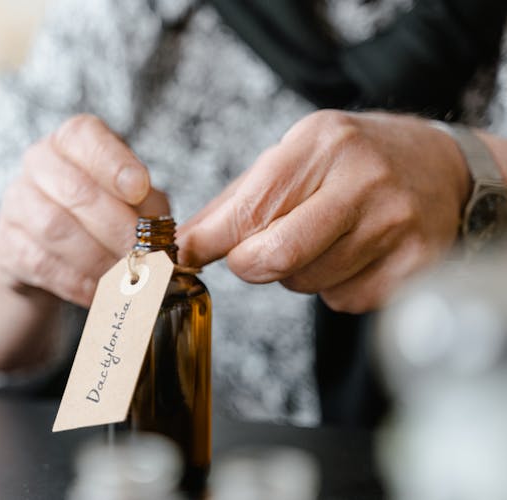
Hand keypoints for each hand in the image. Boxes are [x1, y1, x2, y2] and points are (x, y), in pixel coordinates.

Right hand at [0, 113, 168, 306]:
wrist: (45, 246)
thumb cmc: (100, 214)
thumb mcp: (132, 201)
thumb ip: (148, 210)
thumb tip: (161, 242)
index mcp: (73, 140)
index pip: (85, 137)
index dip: (114, 164)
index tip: (140, 189)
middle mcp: (40, 161)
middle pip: (75, 190)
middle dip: (115, 227)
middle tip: (142, 255)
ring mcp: (17, 201)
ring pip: (55, 228)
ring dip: (97, 259)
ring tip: (124, 278)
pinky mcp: (7, 243)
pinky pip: (42, 263)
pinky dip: (76, 282)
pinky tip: (100, 292)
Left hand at [178, 110, 470, 312]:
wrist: (441, 168)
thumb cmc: (355, 162)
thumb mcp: (297, 155)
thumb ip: (238, 198)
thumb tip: (185, 242)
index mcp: (321, 145)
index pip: (249, 208)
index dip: (208, 242)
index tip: (185, 256)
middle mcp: (361, 182)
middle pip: (273, 255)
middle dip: (249, 264)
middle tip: (252, 254)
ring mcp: (393, 225)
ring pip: (304, 283)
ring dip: (294, 273)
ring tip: (321, 239)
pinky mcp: (414, 265)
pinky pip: (342, 300)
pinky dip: (333, 287)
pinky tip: (353, 255)